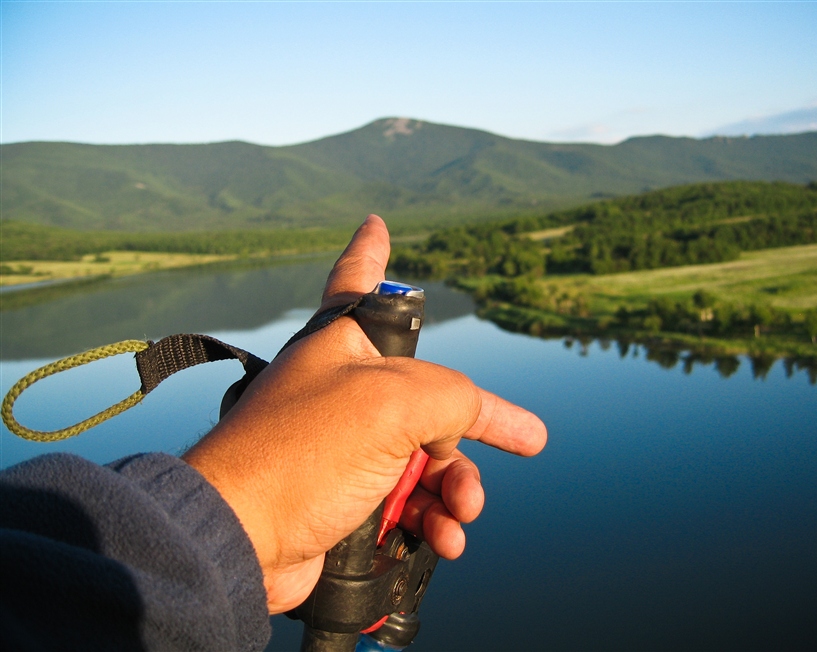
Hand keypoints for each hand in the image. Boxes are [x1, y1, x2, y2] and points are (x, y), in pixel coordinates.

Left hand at [183, 215, 546, 613]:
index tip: (375, 223)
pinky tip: (445, 537)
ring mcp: (348, 447)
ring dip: (459, 488)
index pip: (361, 279)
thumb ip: (455, 396)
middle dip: (476, 430)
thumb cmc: (303, 455)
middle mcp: (346, 389)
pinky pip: (410, 504)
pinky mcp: (349, 500)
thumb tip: (475, 423)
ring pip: (430, 458)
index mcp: (345, 344)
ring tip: (462, 513)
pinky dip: (435, 521)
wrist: (241, 541)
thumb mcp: (395, 405)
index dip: (371, 251)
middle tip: (524, 442)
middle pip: (433, 397)